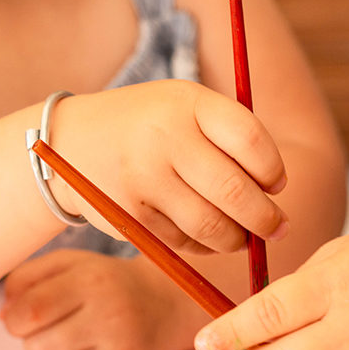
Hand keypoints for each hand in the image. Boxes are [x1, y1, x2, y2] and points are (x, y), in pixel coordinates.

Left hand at [1, 250, 194, 349]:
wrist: (165, 303)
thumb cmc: (105, 285)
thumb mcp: (68, 264)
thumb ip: (26, 278)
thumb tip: (5, 317)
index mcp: (92, 282)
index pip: (31, 311)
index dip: (15, 321)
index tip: (25, 320)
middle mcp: (112, 317)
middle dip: (34, 346)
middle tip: (53, 337)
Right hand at [53, 80, 289, 254]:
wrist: (70, 141)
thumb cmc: (148, 125)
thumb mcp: (183, 106)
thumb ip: (229, 136)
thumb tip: (275, 191)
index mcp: (188, 102)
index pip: (250, 140)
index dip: (273, 170)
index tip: (276, 185)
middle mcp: (165, 137)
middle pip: (235, 190)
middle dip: (265, 218)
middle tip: (277, 228)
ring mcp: (145, 178)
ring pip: (212, 225)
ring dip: (238, 239)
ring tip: (245, 237)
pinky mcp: (131, 215)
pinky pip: (185, 242)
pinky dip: (206, 247)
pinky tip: (210, 238)